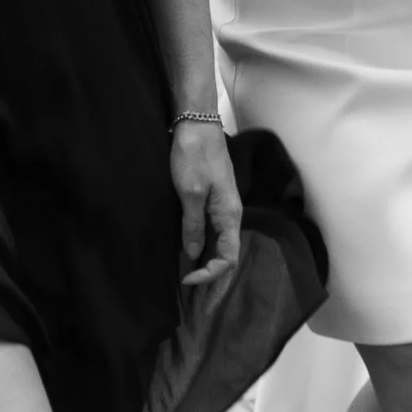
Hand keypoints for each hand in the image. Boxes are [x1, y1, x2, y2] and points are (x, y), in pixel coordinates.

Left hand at [170, 123, 241, 285]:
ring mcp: (220, 205)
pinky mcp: (209, 198)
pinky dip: (197, 242)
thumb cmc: (195, 155)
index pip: (229, 257)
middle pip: (225, 253)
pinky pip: (208, 228)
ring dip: (202, 259)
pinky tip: (183, 247)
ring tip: (182, 273)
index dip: (210, 274)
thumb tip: (193, 253)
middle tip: (185, 288)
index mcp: (229, 214)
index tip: (186, 279)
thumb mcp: (190, 193)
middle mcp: (229, 213)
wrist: (195, 123)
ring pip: (216, 242)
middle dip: (208, 273)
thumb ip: (193, 225)